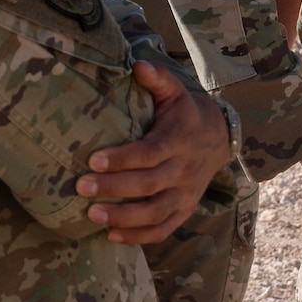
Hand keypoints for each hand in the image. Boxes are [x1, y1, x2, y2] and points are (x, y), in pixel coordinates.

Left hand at [78, 62, 231, 244]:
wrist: (219, 137)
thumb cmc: (185, 113)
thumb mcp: (175, 91)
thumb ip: (157, 78)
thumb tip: (138, 64)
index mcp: (178, 140)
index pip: (149, 153)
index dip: (122, 159)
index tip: (93, 160)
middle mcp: (183, 170)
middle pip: (148, 185)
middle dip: (114, 188)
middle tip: (81, 188)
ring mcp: (185, 193)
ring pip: (155, 212)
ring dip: (123, 218)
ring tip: (92, 215)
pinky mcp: (184, 209)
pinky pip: (163, 228)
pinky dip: (139, 237)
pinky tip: (112, 236)